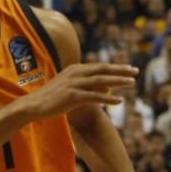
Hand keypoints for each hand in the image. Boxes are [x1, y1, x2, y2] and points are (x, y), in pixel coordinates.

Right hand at [22, 62, 137, 120]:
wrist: (34, 104)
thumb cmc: (52, 97)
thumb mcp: (69, 86)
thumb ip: (86, 85)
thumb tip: (106, 88)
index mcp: (75, 69)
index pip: (99, 66)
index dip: (116, 67)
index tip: (129, 69)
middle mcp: (75, 73)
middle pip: (102, 70)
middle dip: (120, 70)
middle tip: (135, 71)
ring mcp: (74, 84)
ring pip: (101, 81)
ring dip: (118, 81)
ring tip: (132, 83)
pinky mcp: (72, 96)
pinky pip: (94, 96)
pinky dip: (108, 99)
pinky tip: (120, 101)